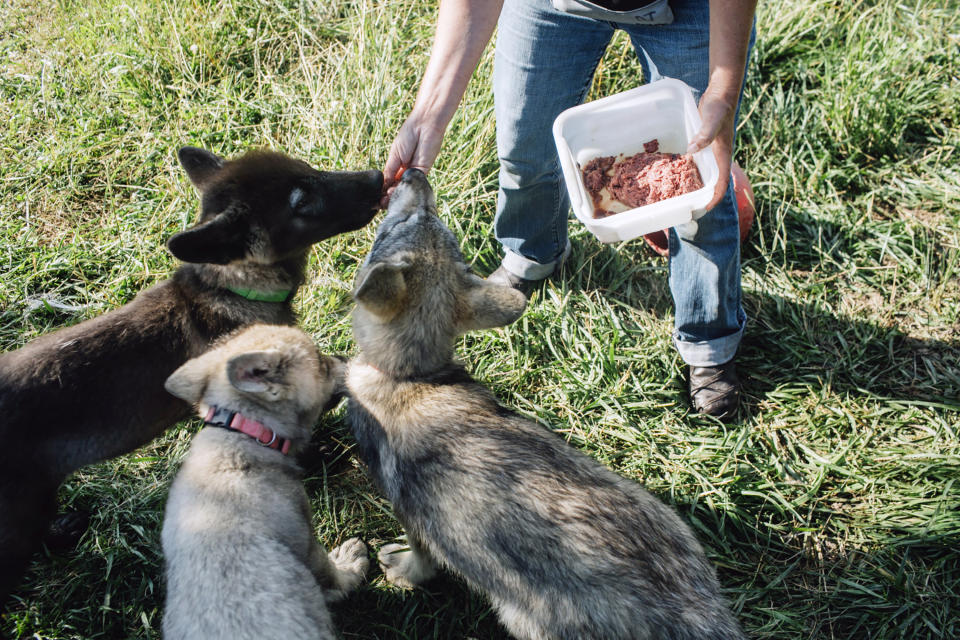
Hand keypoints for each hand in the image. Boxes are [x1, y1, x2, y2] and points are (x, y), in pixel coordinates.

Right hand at [380, 113, 447, 208]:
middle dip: (388, 197)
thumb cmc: (409, 135)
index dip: (383, 192)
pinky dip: (404, 189)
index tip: (375, 200)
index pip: (390, 183)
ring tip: (385, 200)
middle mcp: (407, 172)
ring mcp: (415, 173)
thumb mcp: (395, 155)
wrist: (424, 125)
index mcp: (399, 166)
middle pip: (397, 189)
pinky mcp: (424, 172)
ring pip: (405, 189)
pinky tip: (395, 192)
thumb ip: (390, 172)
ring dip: (395, 195)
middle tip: (379, 204)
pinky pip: (413, 184)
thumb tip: (382, 187)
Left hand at [687, 85, 737, 211]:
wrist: (721, 94)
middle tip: (688, 207)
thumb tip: (692, 151)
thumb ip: (704, 135)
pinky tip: (677, 172)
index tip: (703, 209)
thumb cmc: (719, 107)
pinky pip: (699, 163)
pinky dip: (691, 170)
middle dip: (704, 196)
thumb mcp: (712, 120)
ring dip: (697, 185)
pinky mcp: (705, 146)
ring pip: (706, 174)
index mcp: (723, 156)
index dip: (714, 198)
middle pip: (713, 183)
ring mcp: (712, 152)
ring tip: (681, 195)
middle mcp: (718, 157)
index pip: (721, 184)